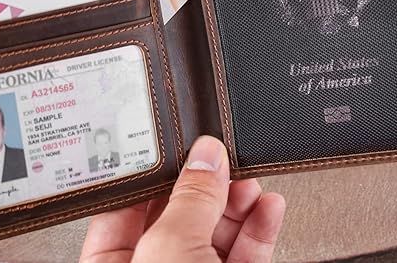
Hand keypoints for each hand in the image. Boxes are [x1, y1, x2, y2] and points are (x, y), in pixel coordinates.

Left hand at [80, 135, 285, 262]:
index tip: (178, 143)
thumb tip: (206, 155)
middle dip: (206, 181)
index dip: (155, 171)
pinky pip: (246, 253)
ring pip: (216, 231)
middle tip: (222, 155)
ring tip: (249, 177)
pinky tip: (268, 206)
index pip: (128, 204)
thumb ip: (189, 200)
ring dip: (238, 201)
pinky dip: (260, 228)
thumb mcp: (170, 250)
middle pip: (179, 213)